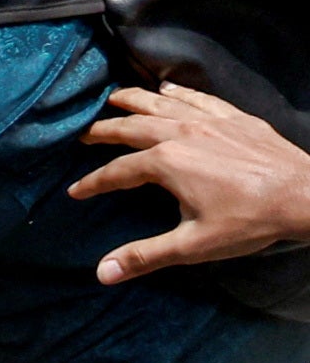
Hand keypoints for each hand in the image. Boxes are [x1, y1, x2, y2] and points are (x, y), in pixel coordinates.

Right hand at [78, 82, 309, 283]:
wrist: (306, 195)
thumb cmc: (249, 221)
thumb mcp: (193, 245)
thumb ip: (144, 256)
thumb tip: (102, 273)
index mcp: (167, 163)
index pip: (117, 172)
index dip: (93, 183)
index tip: (75, 192)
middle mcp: (182, 133)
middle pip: (133, 127)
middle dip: (104, 131)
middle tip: (84, 134)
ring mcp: (211, 121)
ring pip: (163, 103)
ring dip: (135, 100)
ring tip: (115, 97)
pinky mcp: (236, 118)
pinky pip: (199, 98)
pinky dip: (179, 92)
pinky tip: (170, 89)